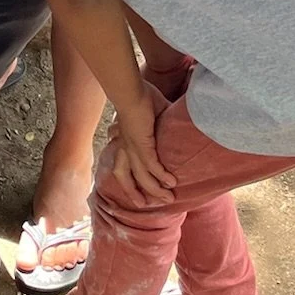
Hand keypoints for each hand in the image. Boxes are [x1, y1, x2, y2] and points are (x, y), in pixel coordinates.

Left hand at [96, 84, 174, 209]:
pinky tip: (171, 183)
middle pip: (125, 178)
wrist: (130, 90)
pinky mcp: (142, 145)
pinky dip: (161, 176)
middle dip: (135, 193)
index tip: (136, 191)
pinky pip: (152, 166)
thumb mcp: (151, 113)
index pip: (123, 166)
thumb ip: (160, 121)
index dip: (128, 181)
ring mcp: (132, 148)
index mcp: (124, 141)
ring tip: (168, 198)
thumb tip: (171, 118)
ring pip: (142, 176)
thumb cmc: (140, 95)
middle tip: (146, 204)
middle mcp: (124, 148)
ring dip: (154, 189)